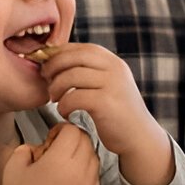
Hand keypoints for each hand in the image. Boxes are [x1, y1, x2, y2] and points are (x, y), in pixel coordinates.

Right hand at [2, 122, 99, 184]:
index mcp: (60, 160)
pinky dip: (86, 170)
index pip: (72, 131)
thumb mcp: (14, 166)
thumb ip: (26, 148)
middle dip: (72, 139)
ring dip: (81, 154)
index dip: (61, 129)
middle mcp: (79, 171)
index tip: (51, 137)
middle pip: (85, 141)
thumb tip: (39, 146)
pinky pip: (95, 174)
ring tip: (63, 164)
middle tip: (57, 149)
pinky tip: (69, 178)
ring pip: (93, 157)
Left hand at [39, 43, 172, 184]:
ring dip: (55, 87)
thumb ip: (92, 71)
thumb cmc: (118, 113)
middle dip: (53, 67)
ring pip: (70, 76)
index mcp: (114, 62)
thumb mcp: (110, 84)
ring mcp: (112, 85)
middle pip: (74, 57)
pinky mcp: (105, 103)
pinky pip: (73, 97)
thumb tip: (59, 61)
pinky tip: (65, 113)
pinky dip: (63, 106)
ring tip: (55, 99)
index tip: (49, 66)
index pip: (82, 48)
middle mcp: (115, 69)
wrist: (139, 137)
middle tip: (46, 80)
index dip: (60, 54)